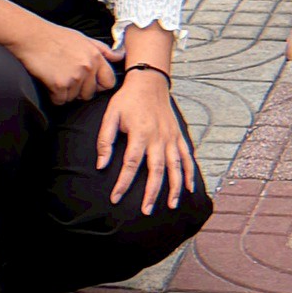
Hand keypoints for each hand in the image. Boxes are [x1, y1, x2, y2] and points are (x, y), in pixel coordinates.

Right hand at [12, 17, 116, 105]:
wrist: (32, 36)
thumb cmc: (56, 37)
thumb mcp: (84, 39)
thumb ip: (103, 50)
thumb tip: (120, 56)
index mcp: (96, 56)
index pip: (109, 82)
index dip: (99, 85)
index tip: (89, 82)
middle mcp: (88, 67)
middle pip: (90, 93)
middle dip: (80, 90)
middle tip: (67, 77)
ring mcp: (74, 76)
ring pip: (74, 98)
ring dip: (65, 92)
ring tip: (57, 75)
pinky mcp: (60, 84)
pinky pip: (60, 100)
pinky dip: (53, 95)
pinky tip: (49, 81)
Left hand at [97, 65, 193, 212]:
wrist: (149, 81)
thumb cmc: (128, 99)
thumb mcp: (111, 115)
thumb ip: (105, 140)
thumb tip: (102, 165)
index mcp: (140, 133)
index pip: (131, 164)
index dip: (123, 183)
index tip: (115, 198)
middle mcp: (158, 137)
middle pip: (157, 169)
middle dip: (152, 192)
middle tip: (146, 210)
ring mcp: (171, 137)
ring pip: (176, 166)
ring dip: (175, 187)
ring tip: (172, 205)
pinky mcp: (178, 136)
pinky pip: (187, 157)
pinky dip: (189, 173)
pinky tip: (189, 188)